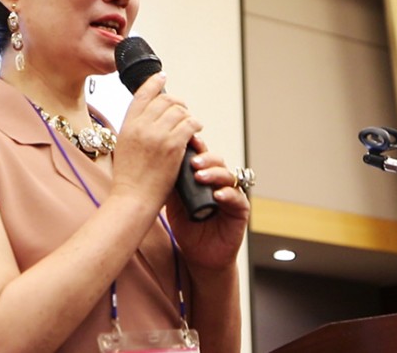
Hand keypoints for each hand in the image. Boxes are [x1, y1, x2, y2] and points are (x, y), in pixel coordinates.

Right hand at [110, 73, 202, 212]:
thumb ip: (135, 131)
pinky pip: (190, 125)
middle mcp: (141, 126)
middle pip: (164, 100)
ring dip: (187, 115)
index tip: (162, 76)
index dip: (154, 83)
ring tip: (190, 123)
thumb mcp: (124, 147)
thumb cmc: (129, 179)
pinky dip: (195, 126)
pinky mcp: (173, 146)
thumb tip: (149, 119)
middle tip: (183, 109)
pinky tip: (196, 131)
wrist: (132, 198)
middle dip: (177, 102)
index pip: (142, 95)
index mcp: (127, 126)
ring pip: (179, 111)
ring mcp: (157, 135)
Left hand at [165, 136, 250, 270]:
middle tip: (193, 162)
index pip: (201, 157)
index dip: (195, 147)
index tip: (185, 141)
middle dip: (205, 159)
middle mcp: (218, 182)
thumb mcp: (174, 204)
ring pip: (227, 176)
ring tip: (200, 177)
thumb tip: (156, 163)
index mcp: (203, 177)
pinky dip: (228, 195)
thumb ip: (171, 185)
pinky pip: (237, 198)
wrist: (199, 255)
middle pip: (216, 161)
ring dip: (215, 174)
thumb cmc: (187, 228)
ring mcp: (231, 194)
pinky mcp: (240, 210)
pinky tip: (218, 195)